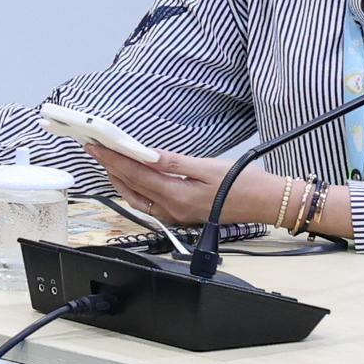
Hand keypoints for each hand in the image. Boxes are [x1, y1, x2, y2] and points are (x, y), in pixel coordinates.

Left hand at [107, 145, 259, 230]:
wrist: (268, 202)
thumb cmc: (244, 183)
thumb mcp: (206, 167)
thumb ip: (172, 162)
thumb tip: (145, 154)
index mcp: (177, 197)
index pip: (134, 175)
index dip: (112, 159)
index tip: (95, 147)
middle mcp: (173, 211)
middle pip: (131, 188)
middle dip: (111, 168)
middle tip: (97, 150)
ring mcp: (177, 216)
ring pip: (137, 200)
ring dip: (121, 180)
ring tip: (110, 162)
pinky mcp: (182, 216)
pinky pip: (150, 205)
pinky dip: (136, 190)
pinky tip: (133, 179)